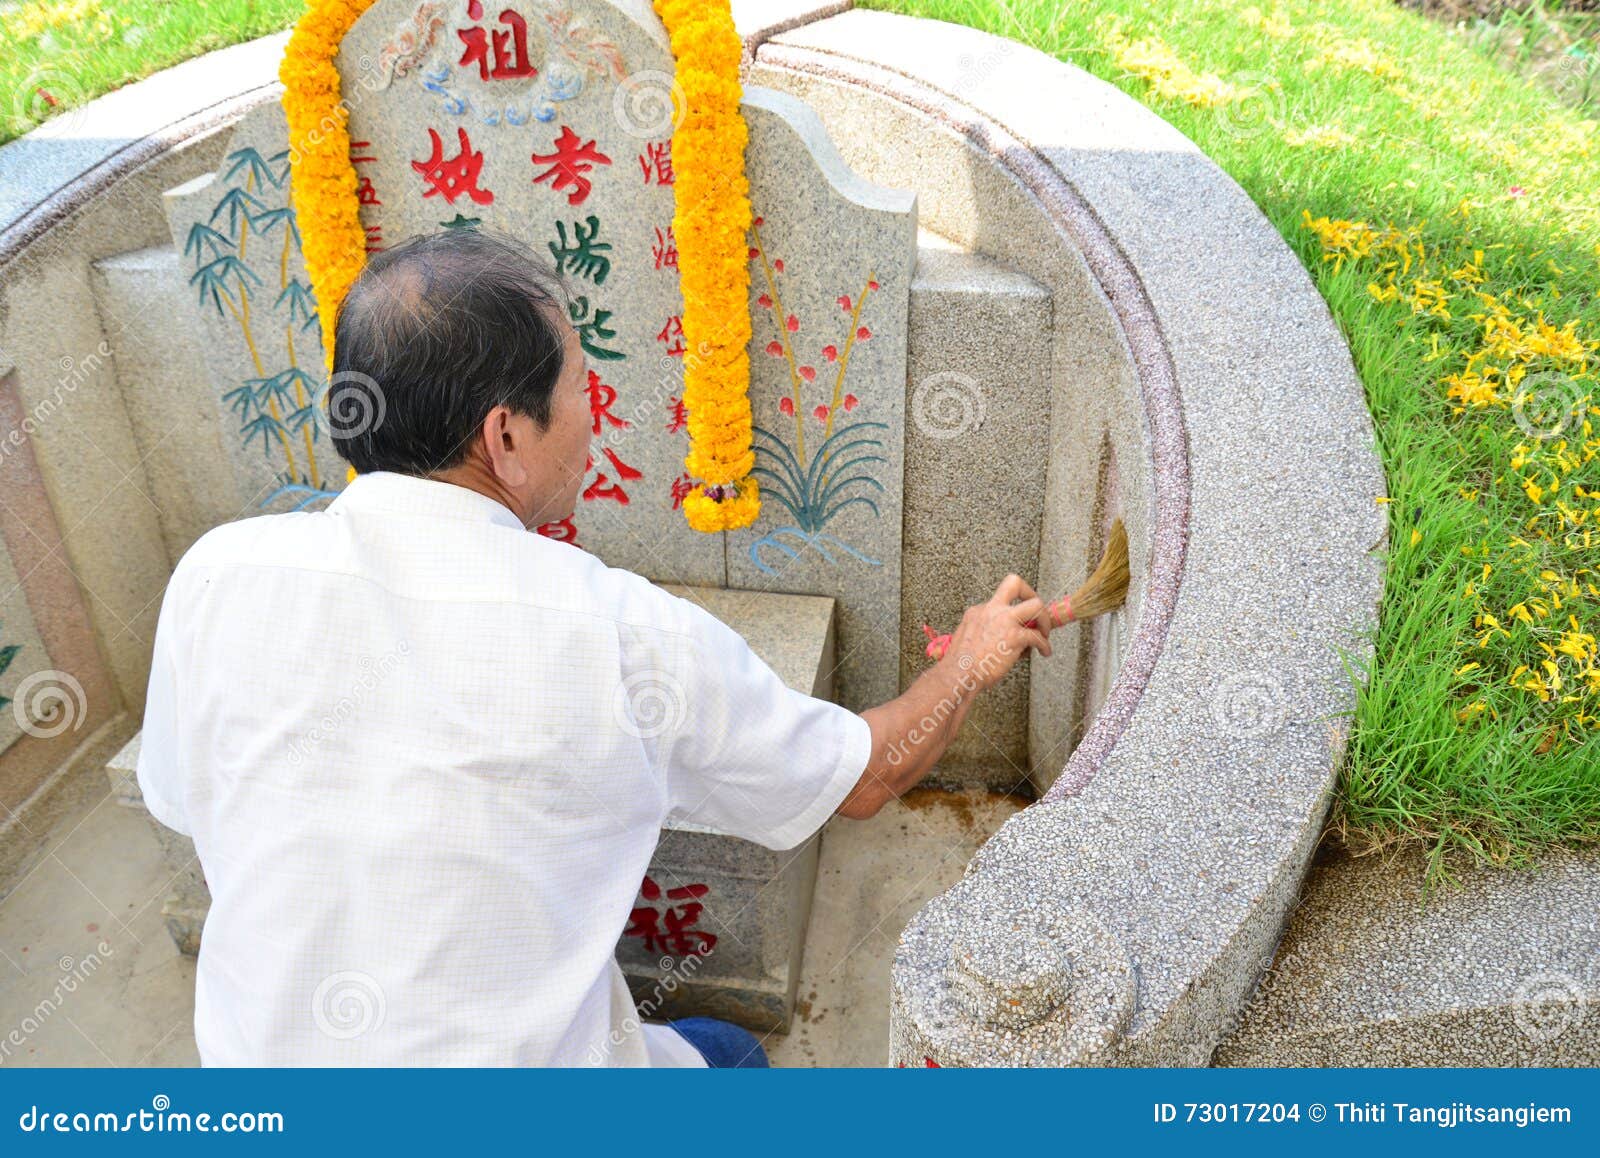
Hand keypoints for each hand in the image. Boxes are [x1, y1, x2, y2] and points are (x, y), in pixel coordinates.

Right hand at [939, 574, 1052, 690]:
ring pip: (1036, 605)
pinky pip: (1038, 636)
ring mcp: (1004, 621)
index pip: (1000, 597)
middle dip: (1031, 595)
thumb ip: (985, 631)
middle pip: (1016, 584)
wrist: (959, 674)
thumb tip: (1002, 638)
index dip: (1013, 604)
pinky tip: (1044, 651)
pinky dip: (1044, 645)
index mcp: (978, 611)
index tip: (1019, 613)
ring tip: (1044, 634)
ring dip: (1044, 619)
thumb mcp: (967, 637)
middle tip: (1036, 613)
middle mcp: (991, 610)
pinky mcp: (1014, 637)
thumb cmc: (962, 664)